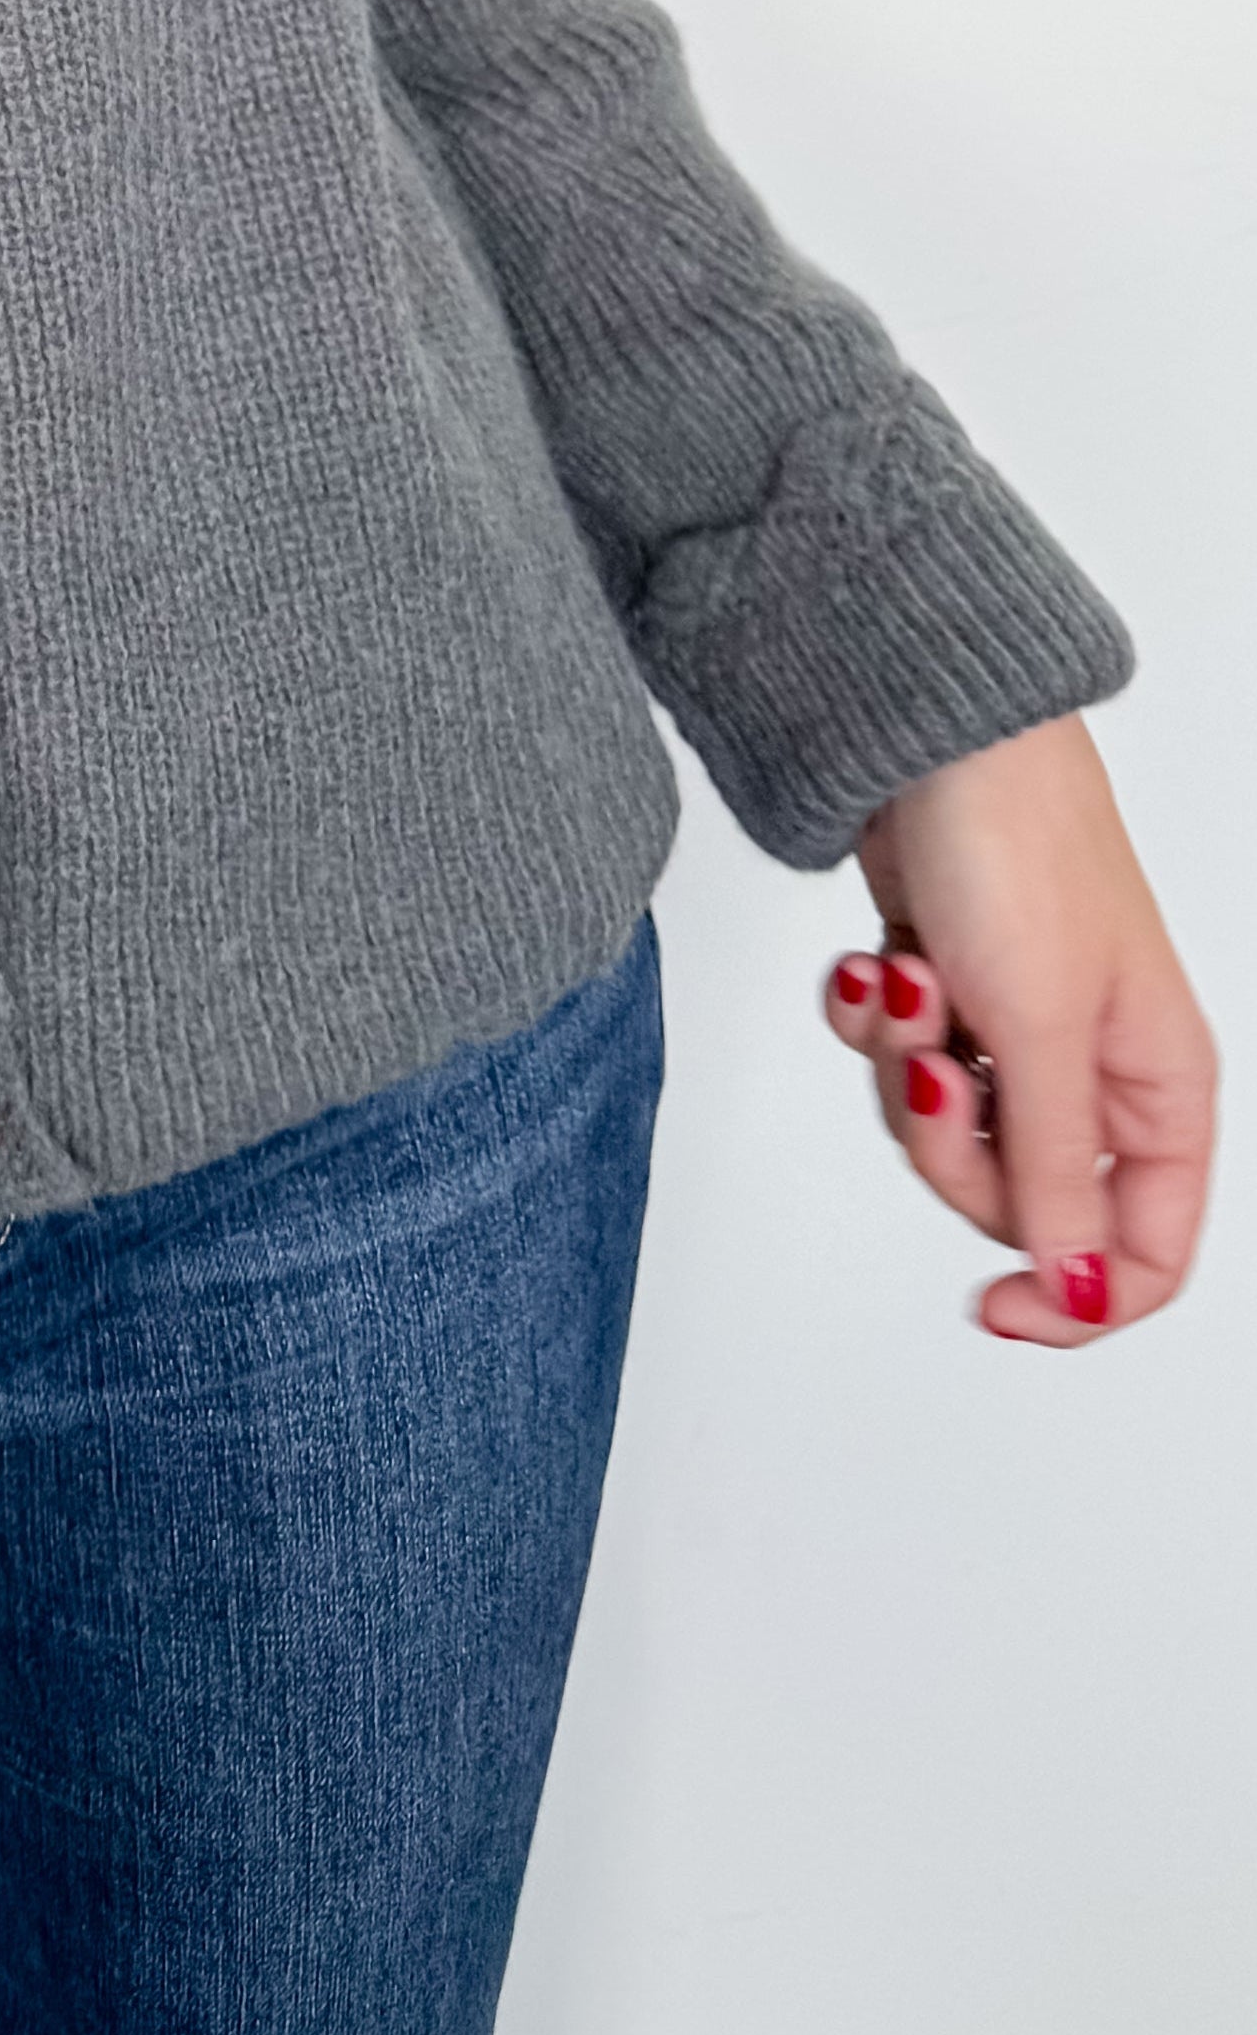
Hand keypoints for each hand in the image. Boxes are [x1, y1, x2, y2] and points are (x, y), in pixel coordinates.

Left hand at [825, 710, 1216, 1344]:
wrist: (927, 732)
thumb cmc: (1017, 847)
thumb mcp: (1041, 1033)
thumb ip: (1057, 1172)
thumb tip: (1081, 1293)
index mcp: (1159, 1086)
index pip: (1147, 1252)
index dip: (1077, 1296)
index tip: (998, 1303)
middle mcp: (1095, 1065)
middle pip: (1020, 1198)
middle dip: (953, 1140)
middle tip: (938, 1060)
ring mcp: (1014, 1024)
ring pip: (946, 1129)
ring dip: (906, 1062)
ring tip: (911, 980)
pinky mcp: (946, 984)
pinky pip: (897, 1057)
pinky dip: (875, 1015)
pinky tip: (880, 958)